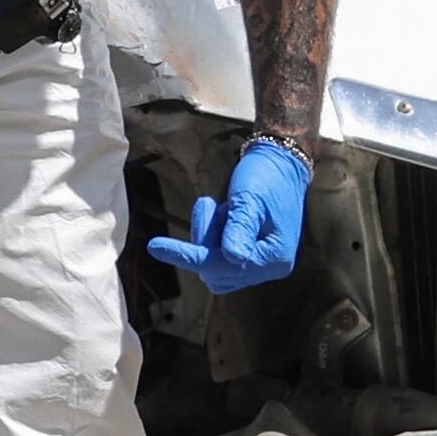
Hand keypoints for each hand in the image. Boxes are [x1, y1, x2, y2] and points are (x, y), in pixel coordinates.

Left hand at [147, 136, 310, 292]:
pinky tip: (222, 214)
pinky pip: (220, 259)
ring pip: (215, 268)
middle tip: (207, 204)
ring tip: (218, 207)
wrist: (281, 164)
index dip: (189, 255)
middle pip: (216, 272)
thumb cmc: (266, 177)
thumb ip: (239, 229)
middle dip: (203, 241)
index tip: (155, 246)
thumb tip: (231, 258)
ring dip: (208, 238)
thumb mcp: (248, 199)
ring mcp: (262, 264)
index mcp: (274, 257)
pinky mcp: (253, 256)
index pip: (222, 266)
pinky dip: (213, 237)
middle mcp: (271, 267)